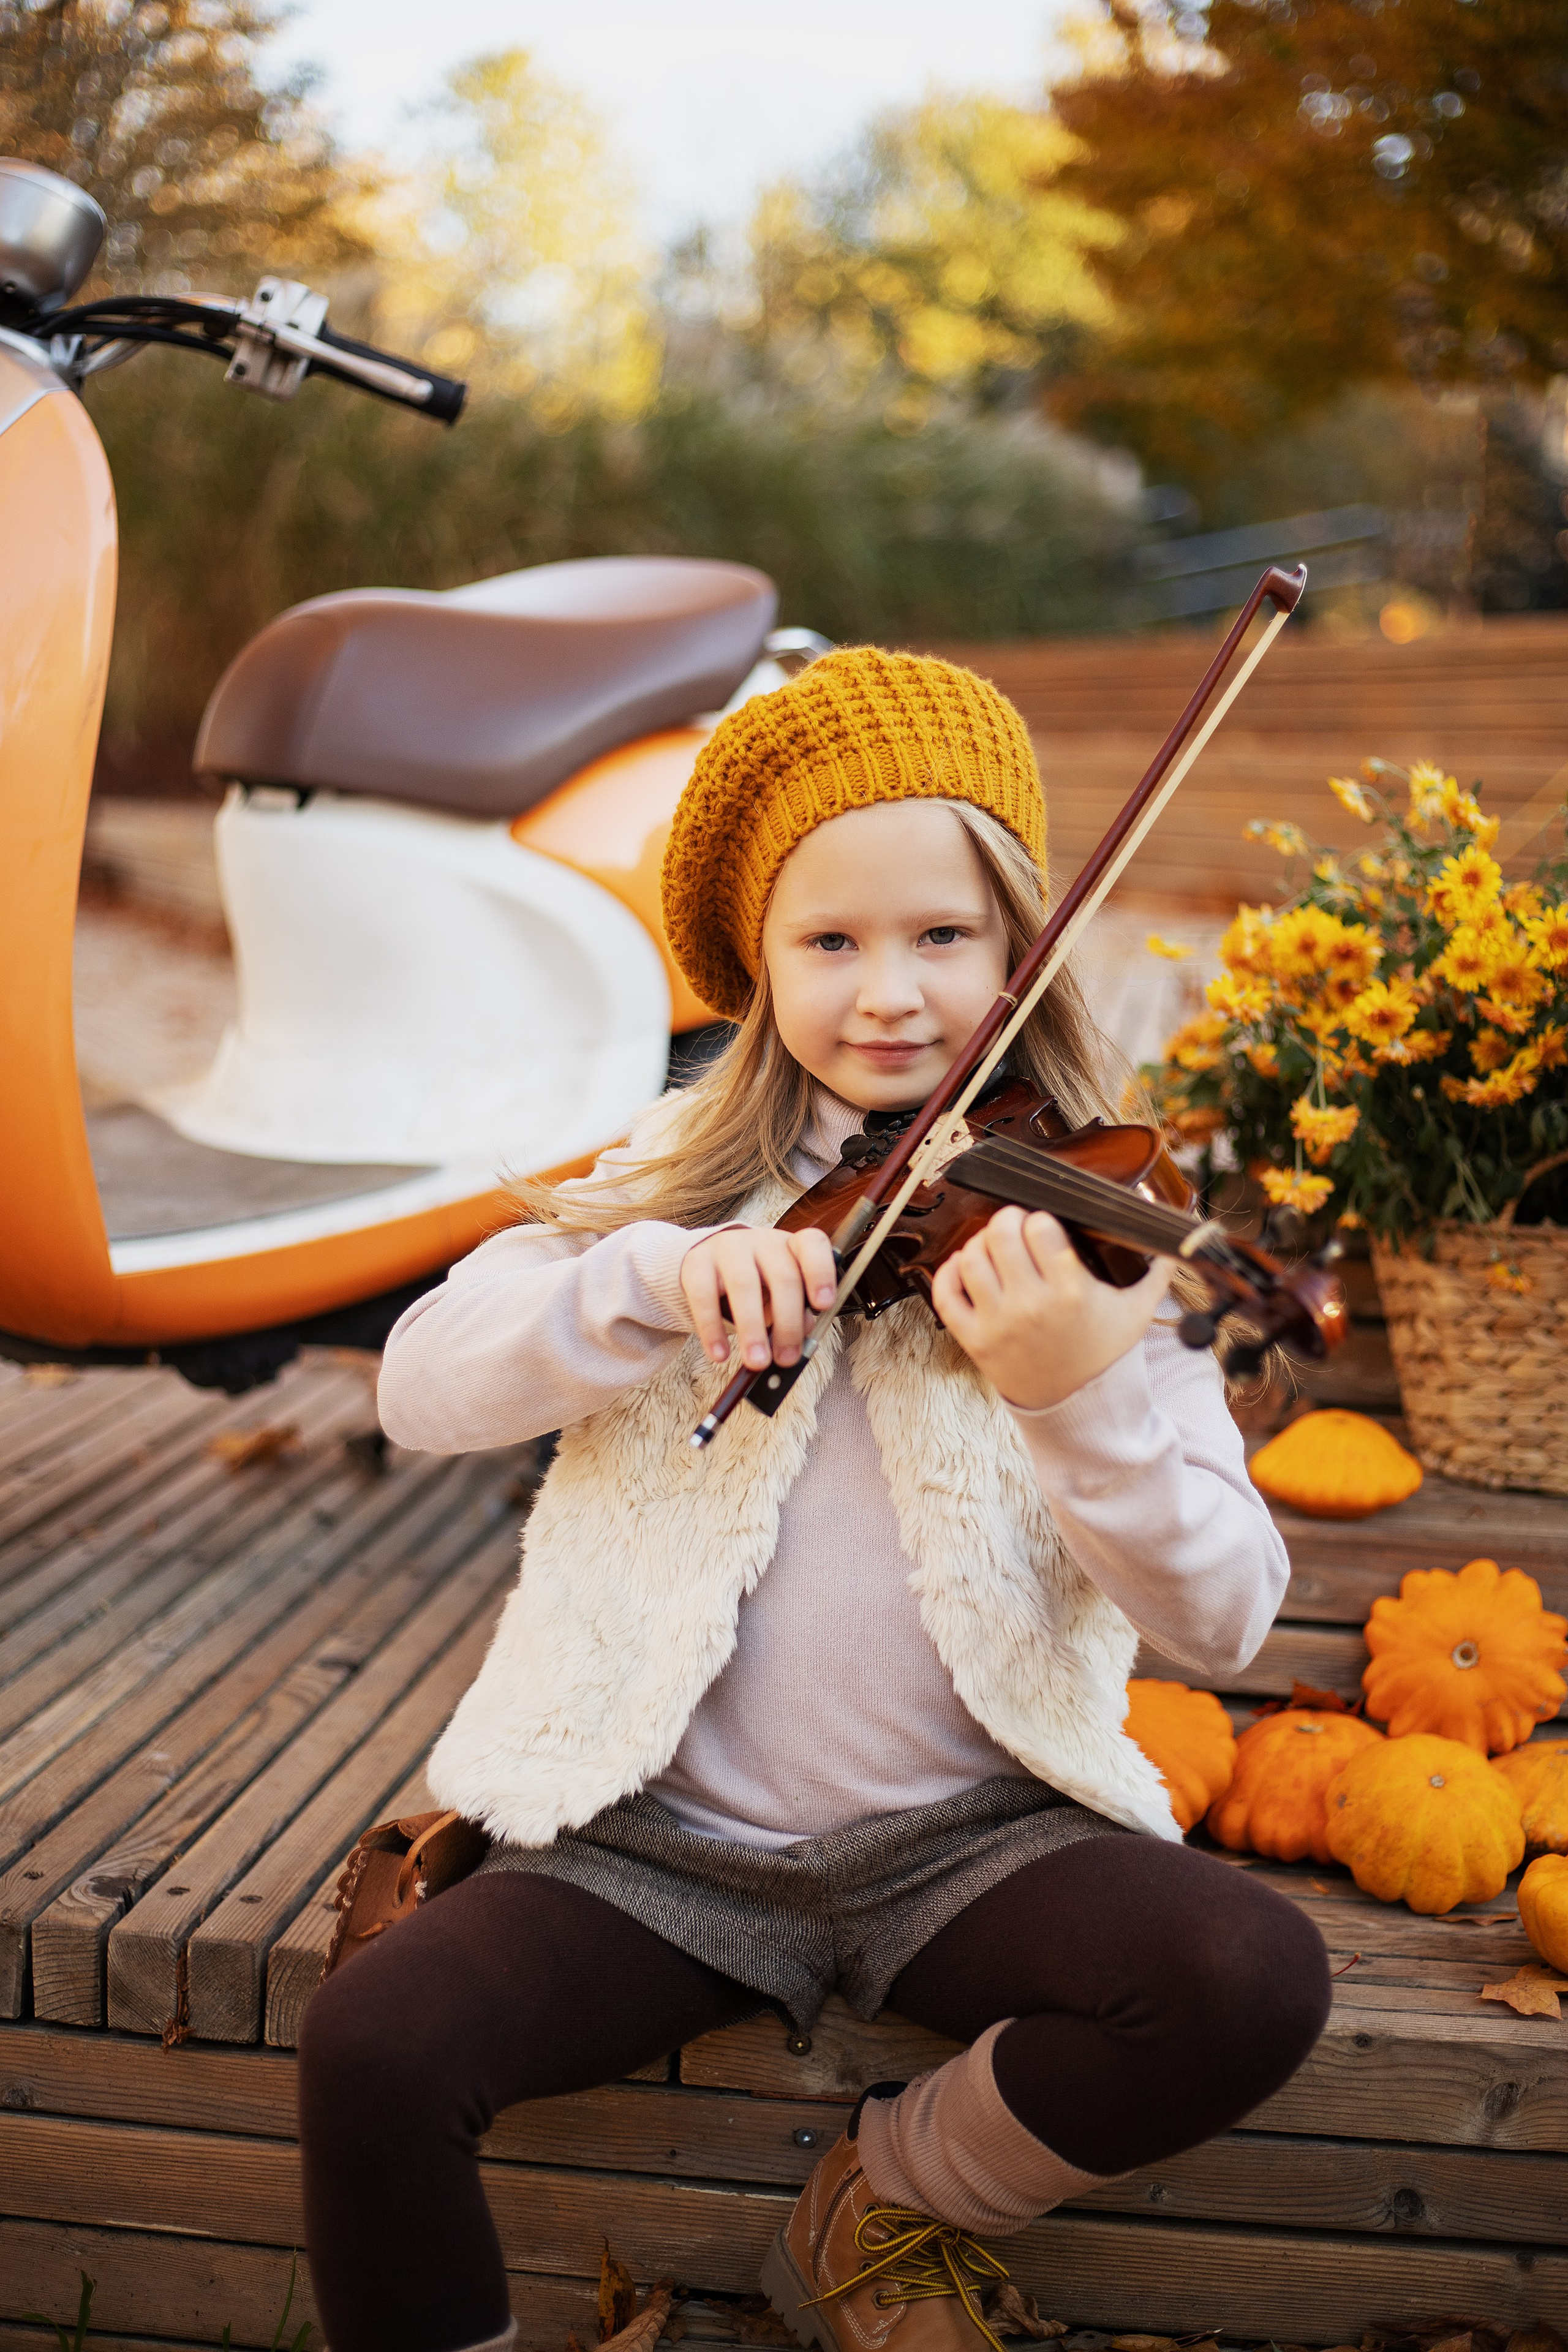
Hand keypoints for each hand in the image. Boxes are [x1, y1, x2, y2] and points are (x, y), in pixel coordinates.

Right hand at [680, 1226, 838, 1370]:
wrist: (708, 1264)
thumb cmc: (757, 1284)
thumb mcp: (780, 1295)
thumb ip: (796, 1312)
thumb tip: (801, 1337)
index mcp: (791, 1247)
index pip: (813, 1245)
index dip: (821, 1273)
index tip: (823, 1305)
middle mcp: (763, 1242)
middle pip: (783, 1276)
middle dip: (787, 1323)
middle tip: (787, 1358)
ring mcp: (728, 1248)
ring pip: (744, 1285)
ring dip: (752, 1329)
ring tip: (757, 1362)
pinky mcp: (696, 1263)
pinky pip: (703, 1296)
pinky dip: (712, 1329)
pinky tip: (720, 1355)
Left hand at [930, 1204, 1171, 1411]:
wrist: (1080, 1407)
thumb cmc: (1105, 1355)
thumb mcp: (1137, 1313)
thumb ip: (1157, 1271)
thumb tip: (1179, 1238)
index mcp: (1072, 1291)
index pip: (1041, 1227)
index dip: (1040, 1219)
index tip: (1044, 1226)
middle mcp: (1032, 1306)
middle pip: (1002, 1235)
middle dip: (1008, 1221)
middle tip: (1015, 1228)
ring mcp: (999, 1324)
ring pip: (971, 1258)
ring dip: (980, 1244)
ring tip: (995, 1248)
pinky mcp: (975, 1341)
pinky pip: (946, 1294)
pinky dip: (950, 1273)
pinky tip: (966, 1268)